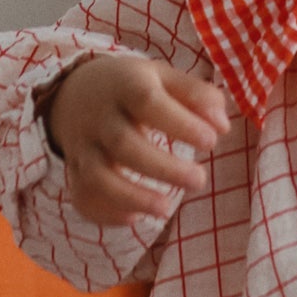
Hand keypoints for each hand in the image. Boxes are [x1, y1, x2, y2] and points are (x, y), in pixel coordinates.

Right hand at [42, 53, 232, 225]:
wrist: (74, 92)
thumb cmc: (133, 88)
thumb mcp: (163, 78)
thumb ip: (197, 95)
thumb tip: (222, 125)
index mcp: (125, 85)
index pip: (148, 101)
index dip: (180, 123)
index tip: (211, 141)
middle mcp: (99, 116)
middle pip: (124, 144)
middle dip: (163, 168)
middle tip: (199, 181)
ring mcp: (84, 146)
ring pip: (97, 176)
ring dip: (131, 197)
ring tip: (165, 210)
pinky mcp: (76, 171)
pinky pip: (82, 196)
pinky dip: (105, 212)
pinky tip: (134, 218)